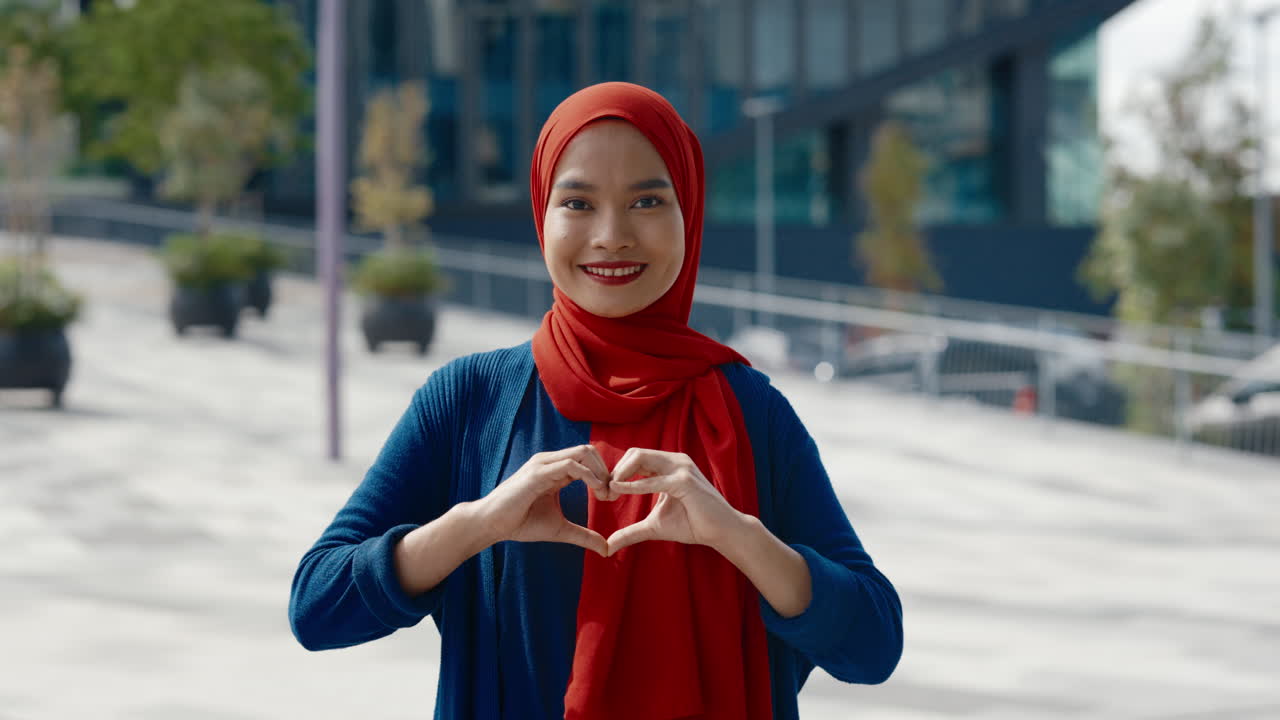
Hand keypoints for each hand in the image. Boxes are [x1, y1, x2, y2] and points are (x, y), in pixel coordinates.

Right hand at [477, 444, 611, 555]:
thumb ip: (584, 535)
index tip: (611, 497)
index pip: (588, 459)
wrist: (492, 525)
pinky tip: (596, 492)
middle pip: (589, 450)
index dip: (604, 475)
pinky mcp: (538, 472)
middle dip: (606, 470)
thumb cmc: (521, 523)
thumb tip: (606, 548)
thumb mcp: (560, 530)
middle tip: (611, 495)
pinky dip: (589, 475)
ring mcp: (544, 464)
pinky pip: (571, 464)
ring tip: (605, 494)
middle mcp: (550, 461)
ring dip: (600, 471)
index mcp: (555, 470)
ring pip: (583, 452)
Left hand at [604, 448, 746, 556]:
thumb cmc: (692, 525)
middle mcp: (674, 461)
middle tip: (605, 493)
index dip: (617, 473)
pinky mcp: (685, 481)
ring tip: (610, 492)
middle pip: (634, 453)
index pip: (635, 458)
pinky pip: (653, 480)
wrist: (721, 532)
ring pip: (640, 458)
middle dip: (615, 471)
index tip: (606, 494)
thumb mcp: (654, 526)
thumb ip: (631, 532)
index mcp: (668, 465)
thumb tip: (608, 547)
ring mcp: (681, 468)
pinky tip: (618, 491)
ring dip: (621, 474)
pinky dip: (634, 485)